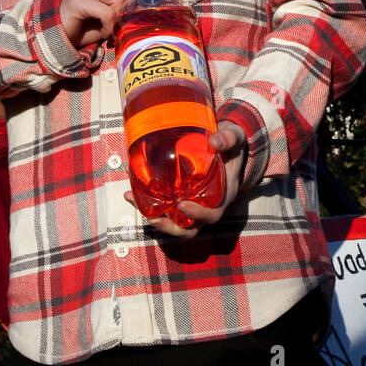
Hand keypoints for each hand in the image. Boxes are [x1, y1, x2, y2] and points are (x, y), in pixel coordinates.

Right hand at [60, 0, 166, 47]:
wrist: (58, 34)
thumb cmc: (88, 22)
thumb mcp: (110, 8)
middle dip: (131, 2)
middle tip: (124, 18)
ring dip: (119, 16)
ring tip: (111, 26)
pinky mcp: (77, 1)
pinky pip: (107, 11)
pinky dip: (110, 24)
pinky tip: (105, 31)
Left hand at [124, 122, 246, 238]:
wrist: (224, 146)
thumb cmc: (230, 144)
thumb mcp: (234, 137)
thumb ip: (229, 138)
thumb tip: (215, 140)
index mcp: (224, 195)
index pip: (213, 214)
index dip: (198, 214)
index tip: (182, 205)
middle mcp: (208, 206)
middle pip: (191, 228)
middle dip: (170, 227)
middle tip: (153, 217)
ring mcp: (194, 205)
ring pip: (175, 224)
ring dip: (155, 219)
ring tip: (137, 204)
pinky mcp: (181, 200)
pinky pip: (165, 210)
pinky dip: (148, 205)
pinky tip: (132, 193)